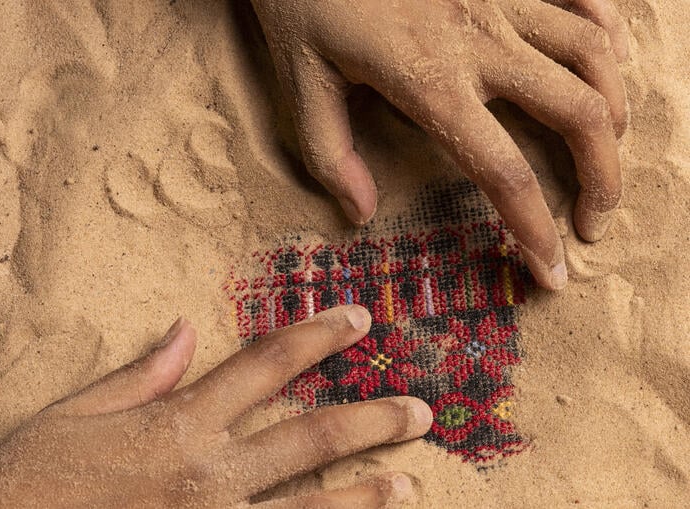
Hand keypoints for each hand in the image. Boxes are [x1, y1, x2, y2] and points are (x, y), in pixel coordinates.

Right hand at [0, 306, 430, 507]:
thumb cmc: (28, 487)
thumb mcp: (73, 417)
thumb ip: (139, 374)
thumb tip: (187, 330)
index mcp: (179, 423)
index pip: (265, 363)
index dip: (318, 336)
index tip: (358, 321)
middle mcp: (210, 474)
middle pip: (309, 437)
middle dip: (370, 419)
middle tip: (418, 411)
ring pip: (310, 507)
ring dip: (364, 494)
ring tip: (406, 481)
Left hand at [250, 0, 628, 290]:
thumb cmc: (303, 2)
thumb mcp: (302, 82)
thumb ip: (331, 154)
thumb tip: (361, 213)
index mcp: (432, 82)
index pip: (505, 172)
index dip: (534, 230)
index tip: (551, 271)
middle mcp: (482, 41)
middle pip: (578, 113)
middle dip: (603, 177)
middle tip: (594, 219)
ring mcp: (500, 0)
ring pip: (591, 53)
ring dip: (614, 110)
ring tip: (609, 150)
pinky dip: (606, 27)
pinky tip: (609, 58)